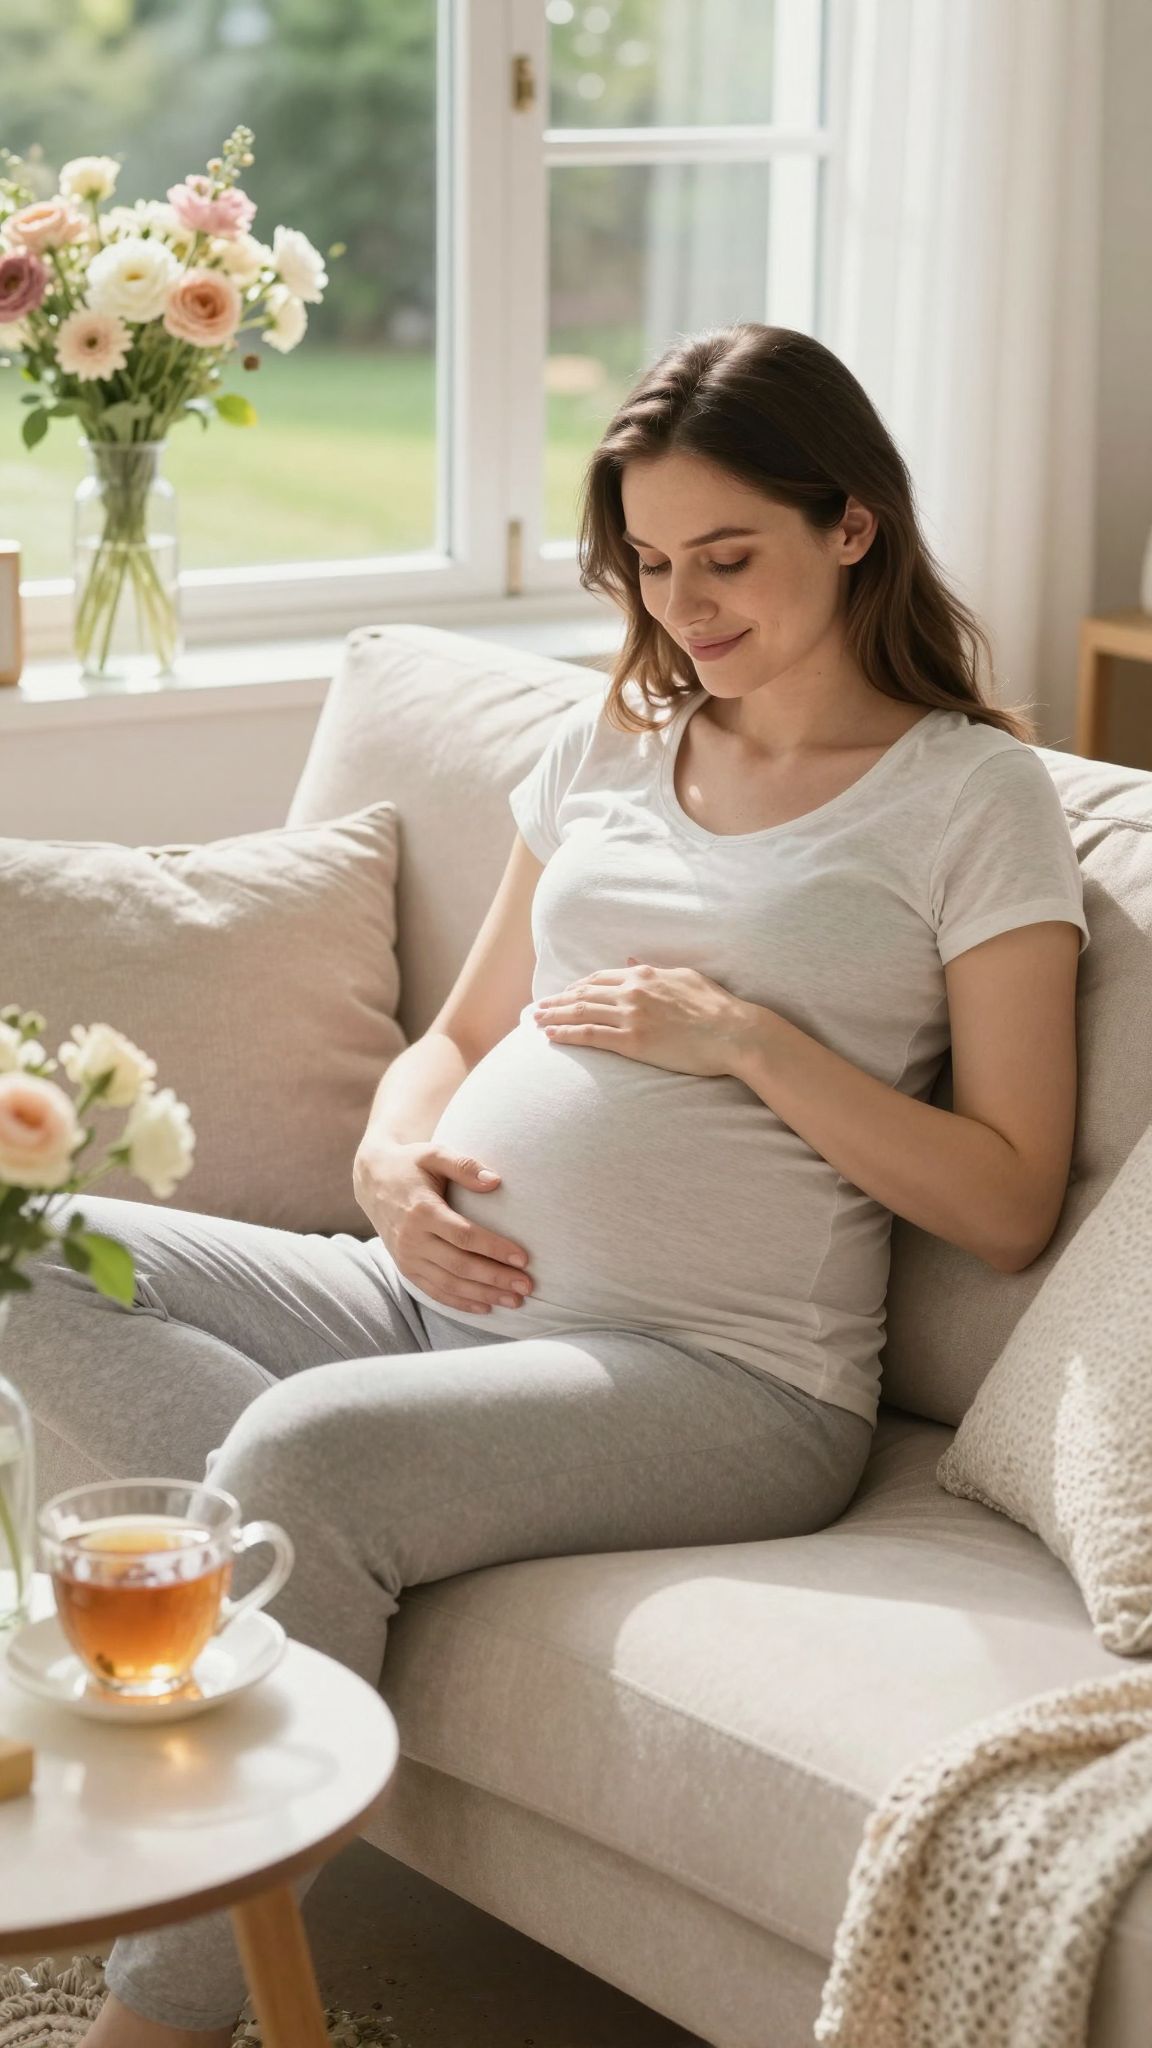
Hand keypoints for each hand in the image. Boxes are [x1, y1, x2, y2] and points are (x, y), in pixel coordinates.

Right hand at [352, 1138, 534, 1315]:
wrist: (372, 1181)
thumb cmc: (411, 1164)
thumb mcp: (434, 1153)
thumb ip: (465, 1165)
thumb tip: (496, 1181)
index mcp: (422, 1211)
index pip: (465, 1236)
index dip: (495, 1249)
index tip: (524, 1258)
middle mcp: (412, 1238)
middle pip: (460, 1265)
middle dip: (496, 1278)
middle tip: (527, 1285)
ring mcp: (407, 1257)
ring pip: (449, 1284)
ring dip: (483, 1295)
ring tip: (515, 1300)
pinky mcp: (405, 1268)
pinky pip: (434, 1291)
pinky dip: (460, 1302)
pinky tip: (485, 1307)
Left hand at [532, 957, 750, 1078]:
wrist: (733, 1032)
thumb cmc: (716, 1006)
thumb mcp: (684, 976)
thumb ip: (653, 969)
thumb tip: (630, 960)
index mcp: (645, 974)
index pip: (600, 977)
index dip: (578, 986)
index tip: (564, 994)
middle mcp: (633, 991)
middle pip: (584, 993)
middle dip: (557, 1000)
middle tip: (538, 1008)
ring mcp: (631, 1016)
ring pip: (581, 1012)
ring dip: (554, 1016)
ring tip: (535, 1021)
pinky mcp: (633, 1041)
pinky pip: (590, 1035)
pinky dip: (566, 1034)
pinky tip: (550, 1036)